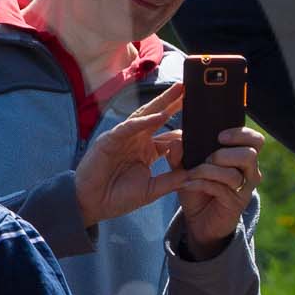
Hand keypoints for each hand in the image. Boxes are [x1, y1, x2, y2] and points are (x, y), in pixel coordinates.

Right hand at [74, 84, 188, 226]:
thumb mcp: (151, 190)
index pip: (170, 136)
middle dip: (174, 103)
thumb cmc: (117, 197)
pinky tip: (159, 115)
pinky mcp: (110, 139)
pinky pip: (130, 127)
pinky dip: (144, 121)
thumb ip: (171, 180)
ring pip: (145, 115)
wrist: (91, 204)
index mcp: (147, 151)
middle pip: (159, 117)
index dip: (185, 130)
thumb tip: (195, 174)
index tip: (203, 122)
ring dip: (162, 103)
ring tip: (178, 90)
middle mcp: (137, 140)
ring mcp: (123, 137)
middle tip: (191, 89)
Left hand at [165, 124, 263, 258]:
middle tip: (206, 159)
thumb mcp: (186, 169)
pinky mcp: (235, 204)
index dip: (240, 134)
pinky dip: (201, 184)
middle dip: (223, 154)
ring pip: (234, 174)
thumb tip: (176, 141)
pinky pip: (221, 190)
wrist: (199, 220)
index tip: (219, 136)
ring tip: (191, 173)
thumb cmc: (198, 189)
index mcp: (242, 157)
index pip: (255, 140)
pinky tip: (188, 184)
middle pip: (249, 154)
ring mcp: (244, 189)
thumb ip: (179, 155)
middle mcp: (249, 172)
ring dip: (208, 171)